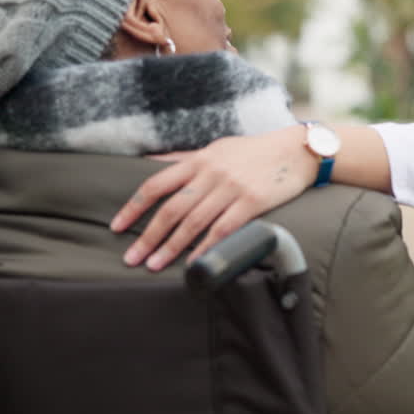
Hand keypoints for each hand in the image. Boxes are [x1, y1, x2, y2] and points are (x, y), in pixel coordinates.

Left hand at [109, 125, 317, 269]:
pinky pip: (223, 230)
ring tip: (154, 265)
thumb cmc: (254, 151)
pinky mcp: (252, 203)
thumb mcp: (217, 148)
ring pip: (193, 223)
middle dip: (147, 236)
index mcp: (199, 159)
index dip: (134, 206)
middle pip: (171, 209)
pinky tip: (193, 263)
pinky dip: (205, 248)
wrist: (296, 150)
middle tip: (131, 258)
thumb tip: (152, 164)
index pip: (156, 184)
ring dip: (171, 247)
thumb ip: (186, 159)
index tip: (117, 226)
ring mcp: (231, 188)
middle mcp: (211, 173)